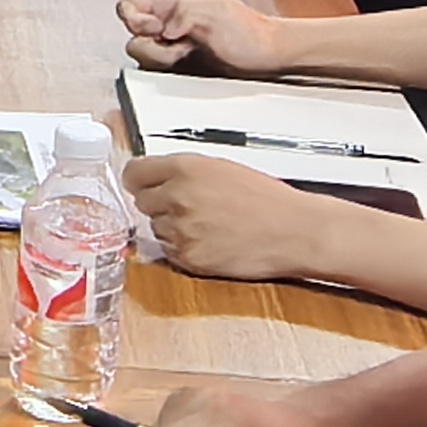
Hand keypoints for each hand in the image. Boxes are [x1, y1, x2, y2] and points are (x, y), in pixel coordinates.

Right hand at [120, 0, 298, 76]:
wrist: (267, 55)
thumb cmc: (248, 30)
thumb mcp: (214, 10)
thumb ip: (182, 11)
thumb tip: (162, 26)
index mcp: (172, 1)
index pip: (128, 6)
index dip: (134, 19)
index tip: (156, 29)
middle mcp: (167, 22)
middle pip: (132, 35)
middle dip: (152, 44)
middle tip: (177, 43)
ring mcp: (172, 45)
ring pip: (142, 55)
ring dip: (162, 58)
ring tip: (187, 53)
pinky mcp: (178, 67)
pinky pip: (157, 70)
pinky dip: (169, 70)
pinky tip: (190, 64)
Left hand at [123, 153, 336, 284]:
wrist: (293, 231)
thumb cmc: (266, 199)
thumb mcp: (220, 168)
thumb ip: (182, 171)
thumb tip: (156, 176)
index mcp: (184, 169)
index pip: (133, 174)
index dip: (139, 180)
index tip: (141, 184)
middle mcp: (177, 198)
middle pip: (142, 202)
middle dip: (159, 204)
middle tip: (186, 206)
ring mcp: (181, 230)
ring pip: (156, 228)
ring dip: (173, 227)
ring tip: (207, 225)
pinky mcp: (189, 258)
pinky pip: (170, 252)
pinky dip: (184, 248)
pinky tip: (210, 242)